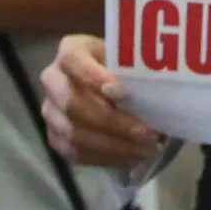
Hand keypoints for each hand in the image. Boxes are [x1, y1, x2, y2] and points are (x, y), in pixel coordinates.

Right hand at [40, 34, 162, 167]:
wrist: (113, 82)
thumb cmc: (125, 67)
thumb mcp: (130, 59)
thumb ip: (136, 70)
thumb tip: (160, 94)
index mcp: (71, 51)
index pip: (74, 61)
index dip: (94, 77)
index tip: (123, 94)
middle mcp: (53, 80)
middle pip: (71, 103)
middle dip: (112, 121)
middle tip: (146, 132)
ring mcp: (50, 111)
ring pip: (73, 133)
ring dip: (112, 145)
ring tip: (145, 149)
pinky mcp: (55, 137)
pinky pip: (75, 153)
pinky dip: (105, 158)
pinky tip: (132, 157)